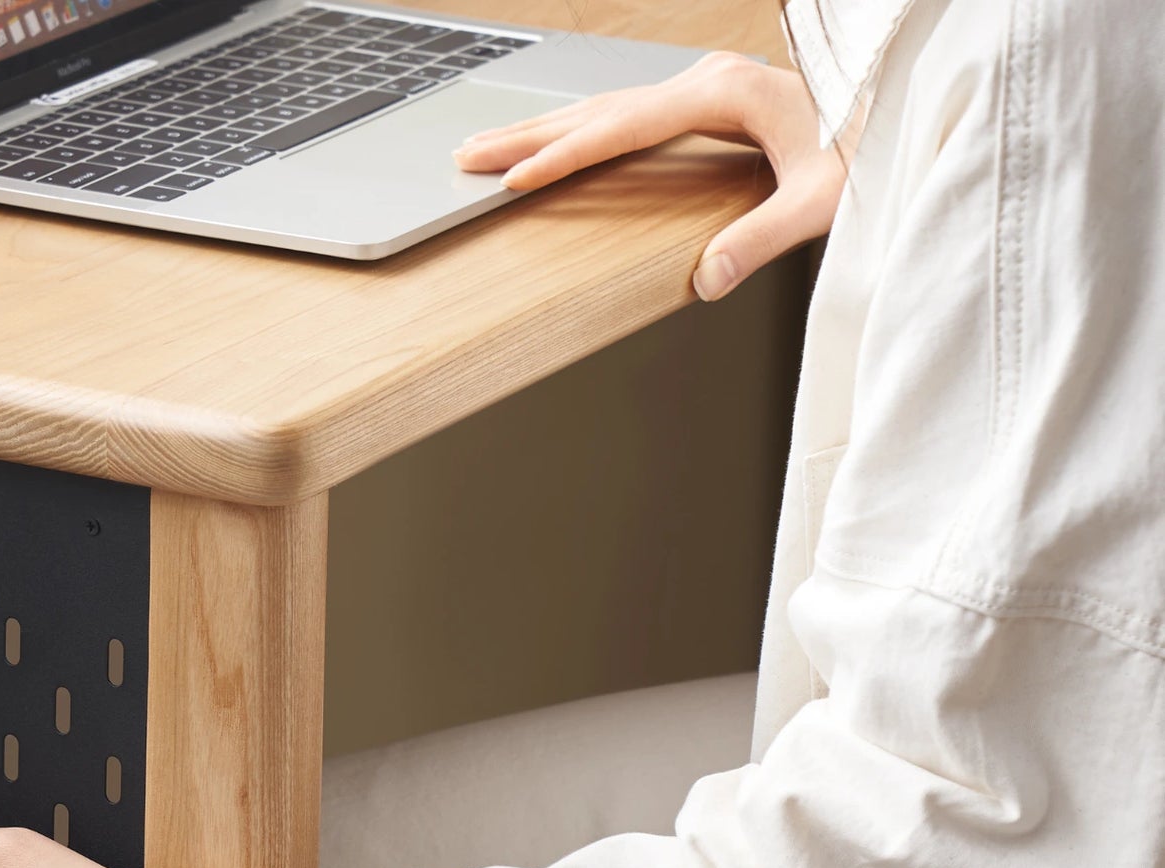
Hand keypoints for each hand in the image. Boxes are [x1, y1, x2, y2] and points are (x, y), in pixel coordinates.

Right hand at [455, 52, 843, 301]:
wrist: (910, 117)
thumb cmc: (874, 155)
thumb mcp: (823, 203)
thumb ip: (763, 239)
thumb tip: (706, 280)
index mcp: (726, 94)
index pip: (622, 128)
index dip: (563, 157)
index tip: (514, 179)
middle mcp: (710, 79)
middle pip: (598, 109)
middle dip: (527, 135)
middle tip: (464, 157)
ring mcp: (708, 85)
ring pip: (606, 108)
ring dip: (545, 131)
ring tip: (488, 151)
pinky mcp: (711, 100)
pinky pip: (628, 116)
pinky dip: (582, 132)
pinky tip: (557, 146)